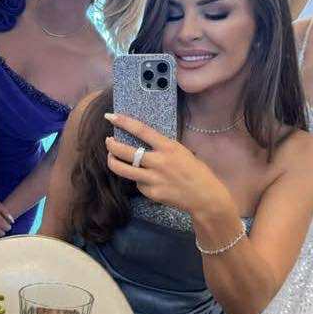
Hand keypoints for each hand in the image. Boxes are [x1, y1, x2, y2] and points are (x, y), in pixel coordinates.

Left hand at [104, 112, 224, 216]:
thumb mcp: (181, 151)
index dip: (124, 122)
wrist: (204, 196)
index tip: (111, 116)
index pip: (141, 130)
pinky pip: (138, 184)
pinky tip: (146, 180)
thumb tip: (142, 141)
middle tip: (108, 141)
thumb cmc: (196, 171)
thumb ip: (163, 147)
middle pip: (125, 151)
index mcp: (168, 147)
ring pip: (123, 170)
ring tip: (111, 157)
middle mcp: (158, 161)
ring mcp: (153, 179)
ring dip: (113, 162)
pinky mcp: (151, 193)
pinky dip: (138, 180)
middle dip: (111, 145)